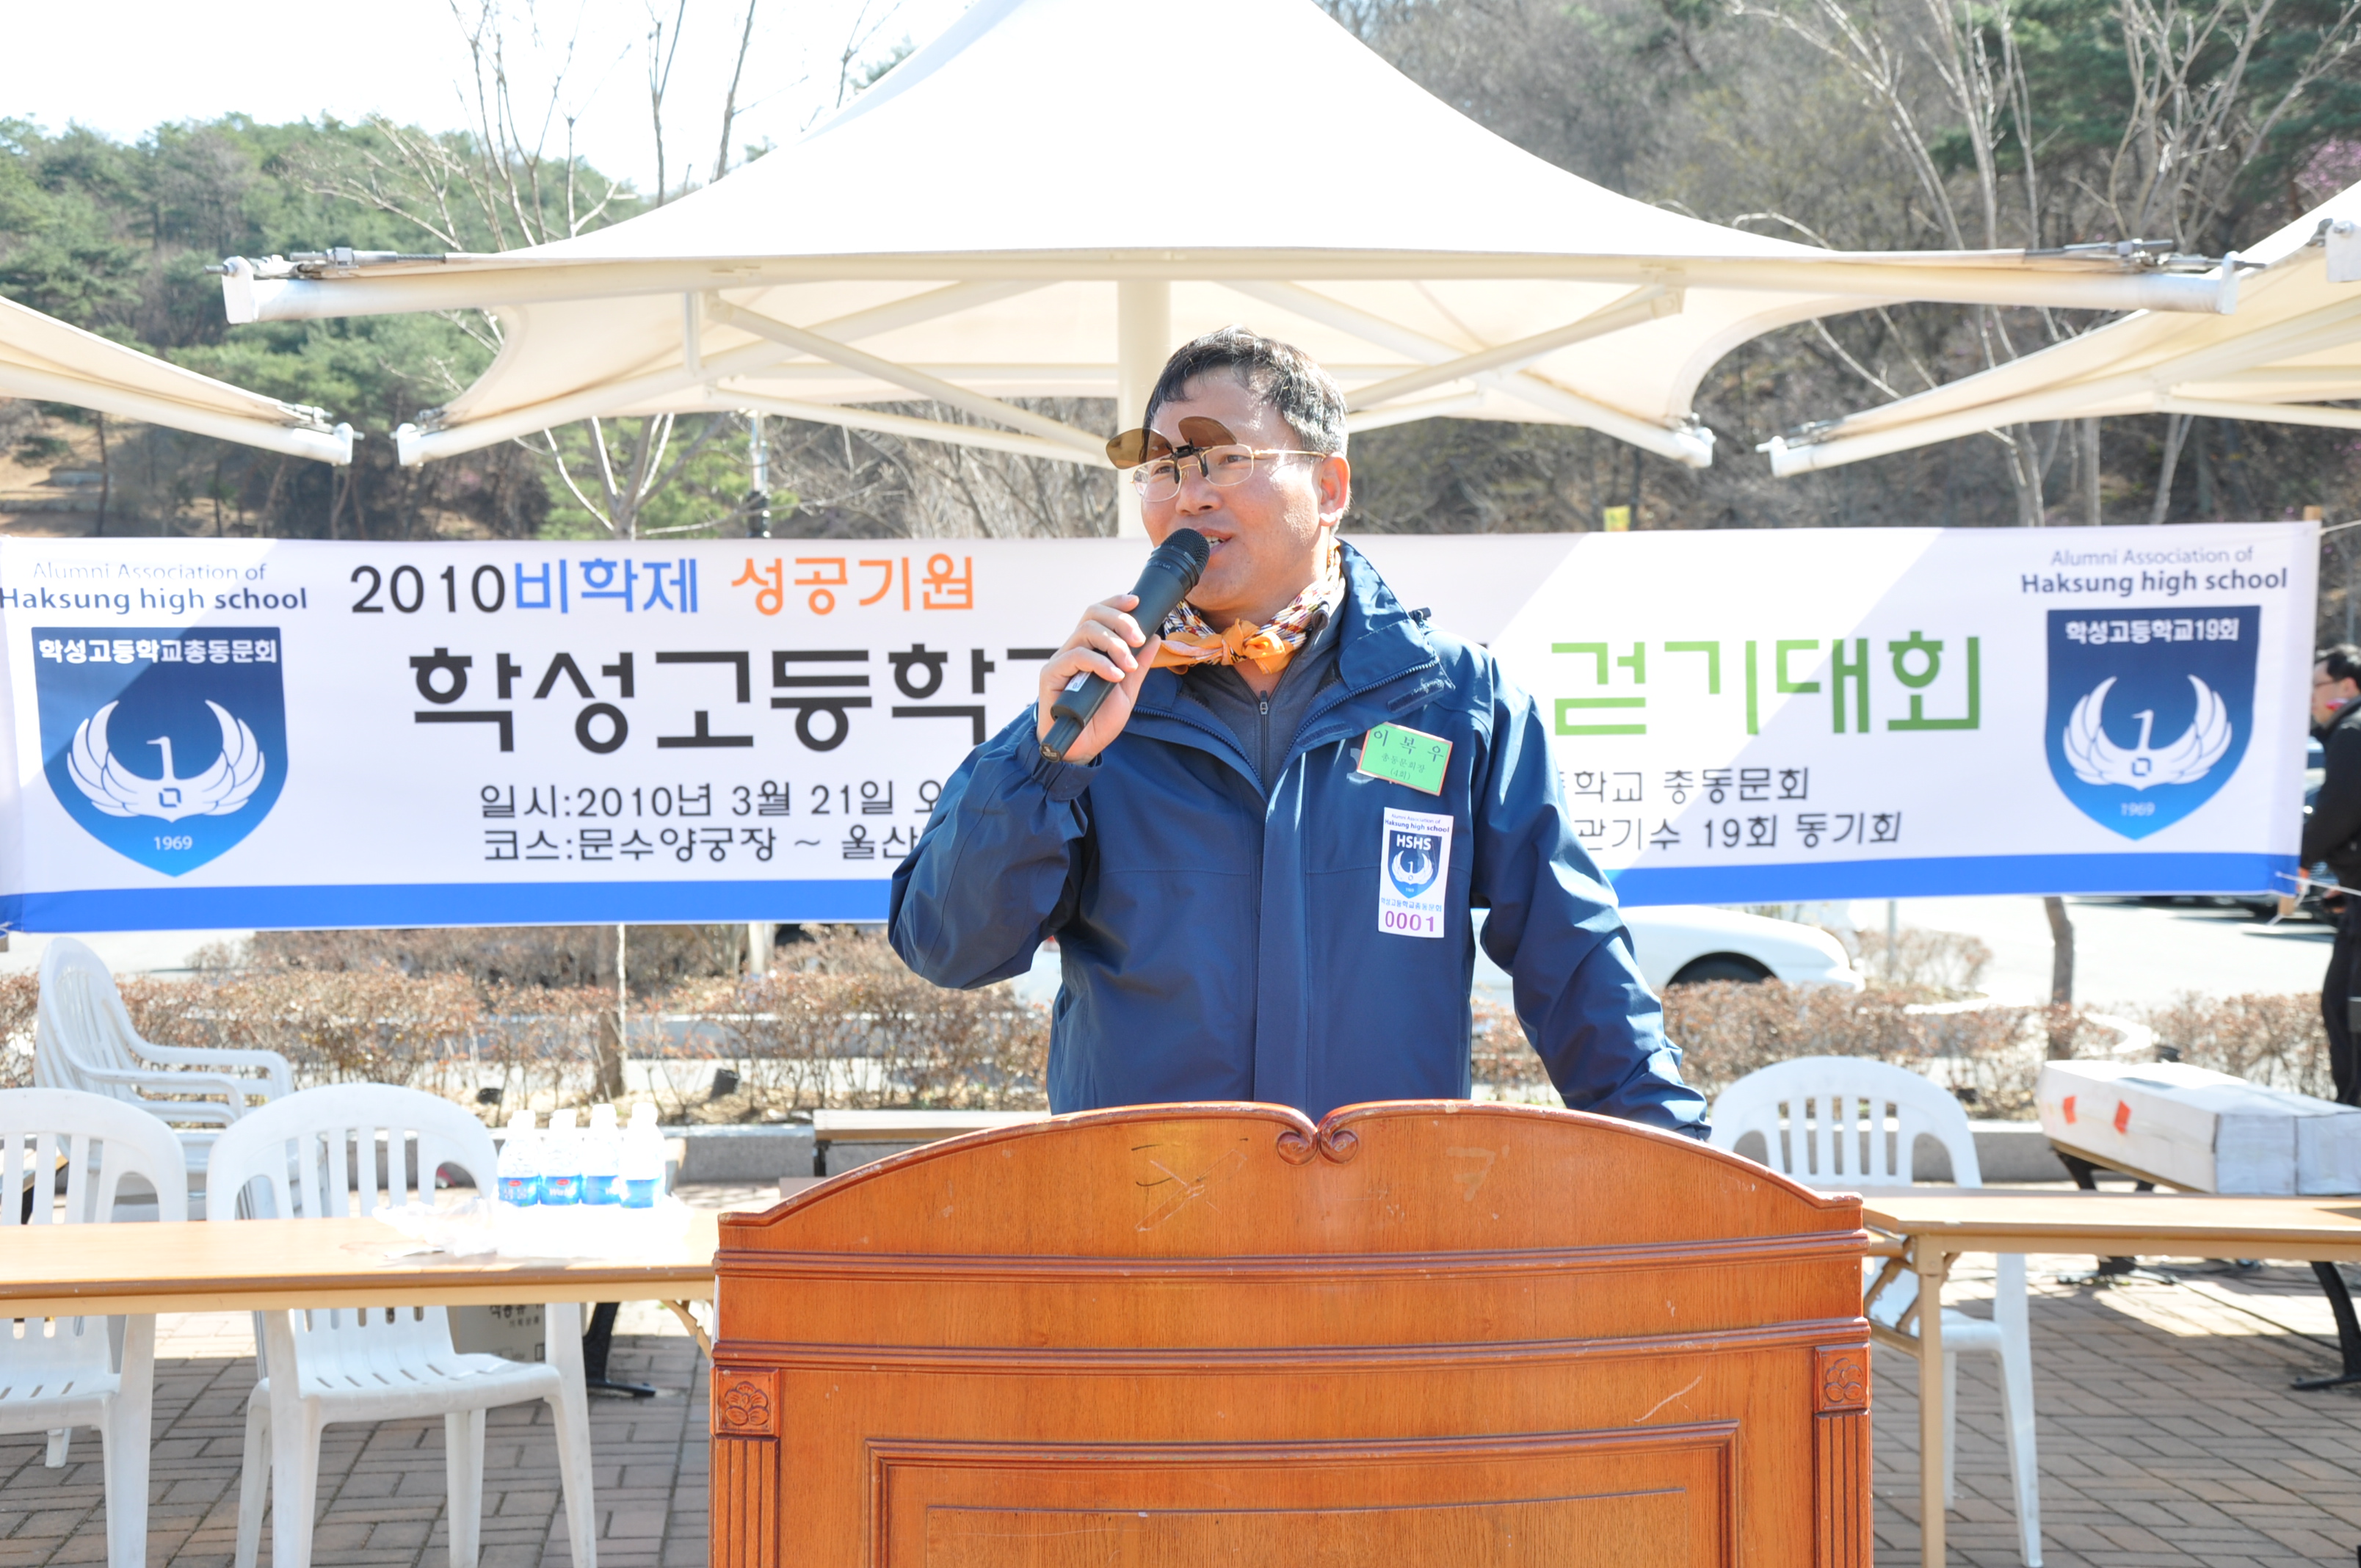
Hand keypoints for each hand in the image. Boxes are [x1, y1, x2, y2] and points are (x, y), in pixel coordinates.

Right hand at [1036, 592, 1163, 763]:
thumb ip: (1140, 665)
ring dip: (1113, 644)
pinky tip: (1114, 676)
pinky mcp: (1051, 675)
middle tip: (1138, 638)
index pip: (1099, 614)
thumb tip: (1155, 638)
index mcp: (1090, 649)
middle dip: (1119, 621)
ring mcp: (1062, 661)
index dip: (1116, 603)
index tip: (1136, 602)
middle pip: (1091, 615)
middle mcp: (1074, 650)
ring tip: (1128, 665)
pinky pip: (1076, 656)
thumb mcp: (1127, 690)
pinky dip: (1099, 663)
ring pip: (1085, 632)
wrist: (1081, 748)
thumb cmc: (1098, 720)